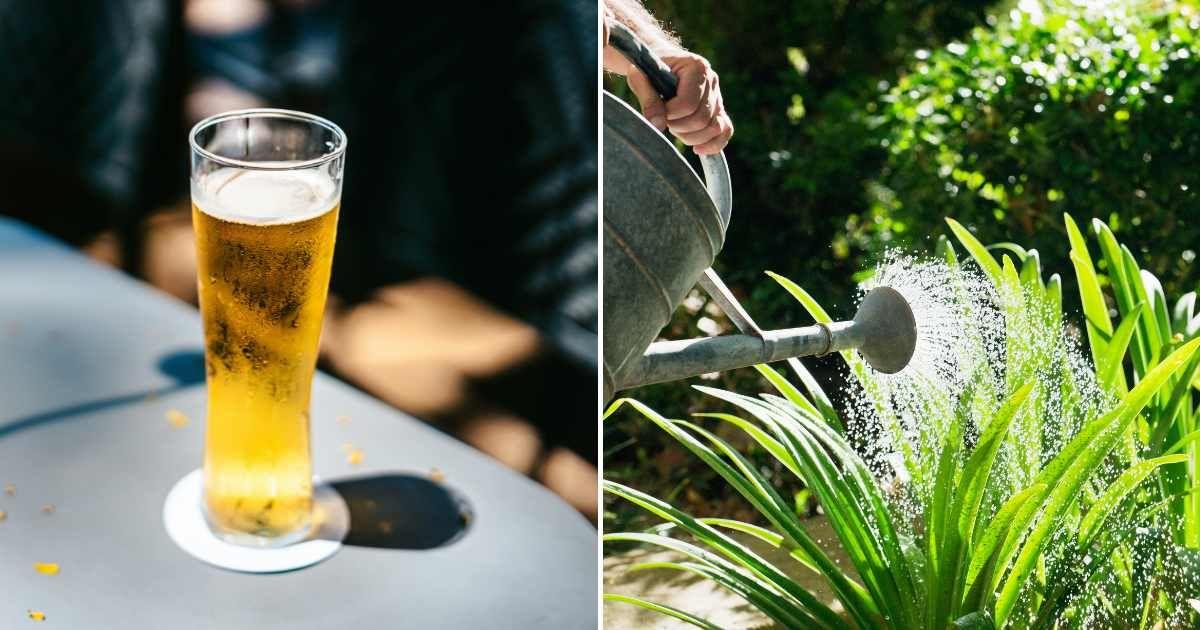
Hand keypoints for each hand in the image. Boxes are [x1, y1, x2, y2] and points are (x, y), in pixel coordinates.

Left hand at [618, 51, 733, 154]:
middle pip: (701, 119)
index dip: (670, 114)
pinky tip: (697, 149)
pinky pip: (725, 131)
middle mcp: (712, 81)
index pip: (688, 103)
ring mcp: (718, 97)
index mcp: (697, 67)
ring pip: (713, 128)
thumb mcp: (640, 77)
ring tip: (675, 127)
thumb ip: (647, 99)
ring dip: (690, 136)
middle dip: (679, 127)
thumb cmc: (649, 69)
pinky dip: (713, 144)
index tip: (658, 110)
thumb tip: (658, 125)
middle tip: (665, 120)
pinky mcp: (718, 110)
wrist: (660, 63)